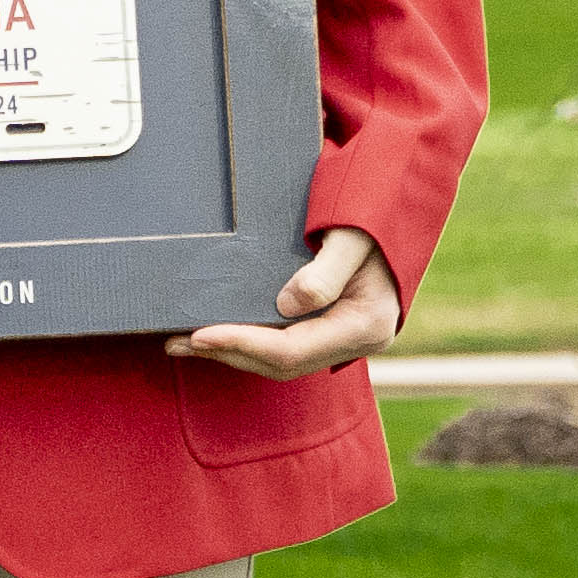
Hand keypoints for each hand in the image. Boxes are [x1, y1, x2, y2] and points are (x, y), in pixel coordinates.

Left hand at [169, 228, 399, 382]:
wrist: (399, 214)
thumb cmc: (375, 220)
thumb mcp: (352, 238)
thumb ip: (324, 273)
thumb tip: (286, 305)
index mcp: (365, 326)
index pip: (292, 349)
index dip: (242, 343)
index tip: (201, 334)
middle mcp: (357, 342)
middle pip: (282, 363)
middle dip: (228, 353)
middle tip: (178, 341)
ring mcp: (344, 340)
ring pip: (280, 359)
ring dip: (232, 352)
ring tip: (185, 342)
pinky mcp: (331, 331)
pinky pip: (285, 345)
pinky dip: (249, 341)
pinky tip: (218, 333)